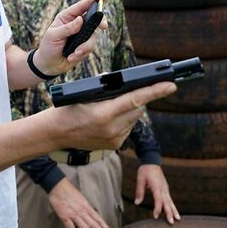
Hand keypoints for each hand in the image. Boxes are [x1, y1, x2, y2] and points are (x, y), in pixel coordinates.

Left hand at [34, 0, 107, 74]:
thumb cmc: (48, 47)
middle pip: (94, 19)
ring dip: (85, 46)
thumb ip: (67, 28)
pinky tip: (71, 57)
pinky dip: (82, 53)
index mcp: (67, 17)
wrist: (49, 65)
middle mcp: (76, 24)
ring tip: (75, 53)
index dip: (93, 0)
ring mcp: (82, 35)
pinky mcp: (85, 46)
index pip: (81, 6)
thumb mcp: (53, 36)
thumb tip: (80, 19)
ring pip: (93, 36)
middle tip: (103, 26)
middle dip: (100, 22)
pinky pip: (90, 47)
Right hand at [47, 82, 176, 150]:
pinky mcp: (115, 145)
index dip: (155, 92)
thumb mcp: (84, 94)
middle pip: (138, 108)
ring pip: (134, 118)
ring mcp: (114, 139)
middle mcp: (111, 129)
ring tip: (111, 108)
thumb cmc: (68, 108)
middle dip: (137, 98)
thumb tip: (126, 83)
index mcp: (103, 114)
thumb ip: (106, 89)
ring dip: (130, 110)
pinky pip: (128, 128)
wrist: (56, 133)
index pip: (135, 100)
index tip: (171, 86)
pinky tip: (110, 119)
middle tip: (129, 91)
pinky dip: (124, 120)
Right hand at [48, 178, 115, 227]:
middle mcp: (82, 211)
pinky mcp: (65, 217)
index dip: (106, 227)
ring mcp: (74, 215)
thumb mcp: (81, 198)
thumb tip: (90, 214)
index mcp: (87, 206)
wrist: (58, 185)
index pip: (98, 219)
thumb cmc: (68, 190)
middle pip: (95, 225)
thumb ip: (85, 207)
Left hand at [135, 164, 179, 224]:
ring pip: (170, 201)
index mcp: (156, 186)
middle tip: (171, 222)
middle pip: (167, 202)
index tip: (155, 216)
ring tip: (177, 219)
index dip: (157, 208)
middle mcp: (163, 188)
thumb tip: (137, 203)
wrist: (152, 161)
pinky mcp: (165, 189)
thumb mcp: (140, 179)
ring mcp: (165, 188)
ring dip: (174, 210)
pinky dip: (172, 206)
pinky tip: (174, 212)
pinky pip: (169, 199)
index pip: (158, 199)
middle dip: (169, 213)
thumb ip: (139, 192)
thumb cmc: (145, 170)